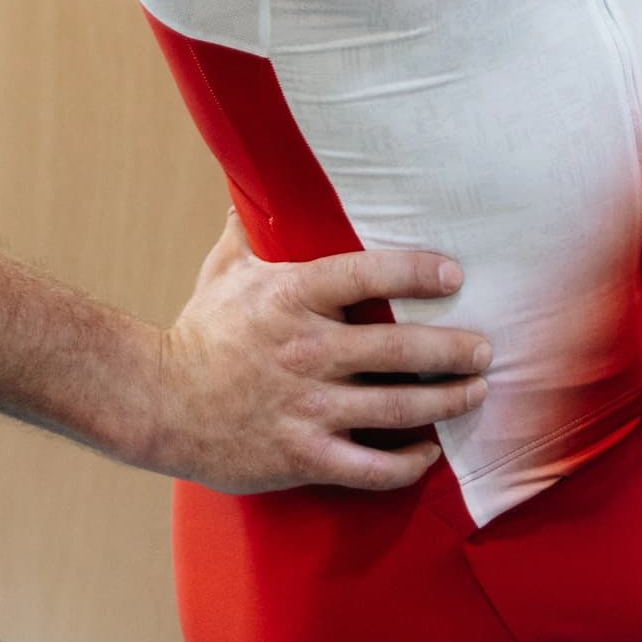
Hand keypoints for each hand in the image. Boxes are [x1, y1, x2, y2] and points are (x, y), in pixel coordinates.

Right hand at [149, 207, 491, 493]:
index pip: (367, 274)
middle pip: (399, 347)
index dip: (417, 271)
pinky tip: (428, 453)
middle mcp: (307, 351)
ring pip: (397, 408)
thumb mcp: (225, 268)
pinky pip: (370, 467)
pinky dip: (407, 463)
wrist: (156, 403)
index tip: (454, 274)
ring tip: (475, 392)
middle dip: (453, 350)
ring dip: (446, 401)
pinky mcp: (302, 455)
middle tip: (485, 348)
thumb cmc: (198, 330)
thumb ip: (252, 225)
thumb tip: (257, 174)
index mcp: (291, 298)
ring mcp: (307, 407)